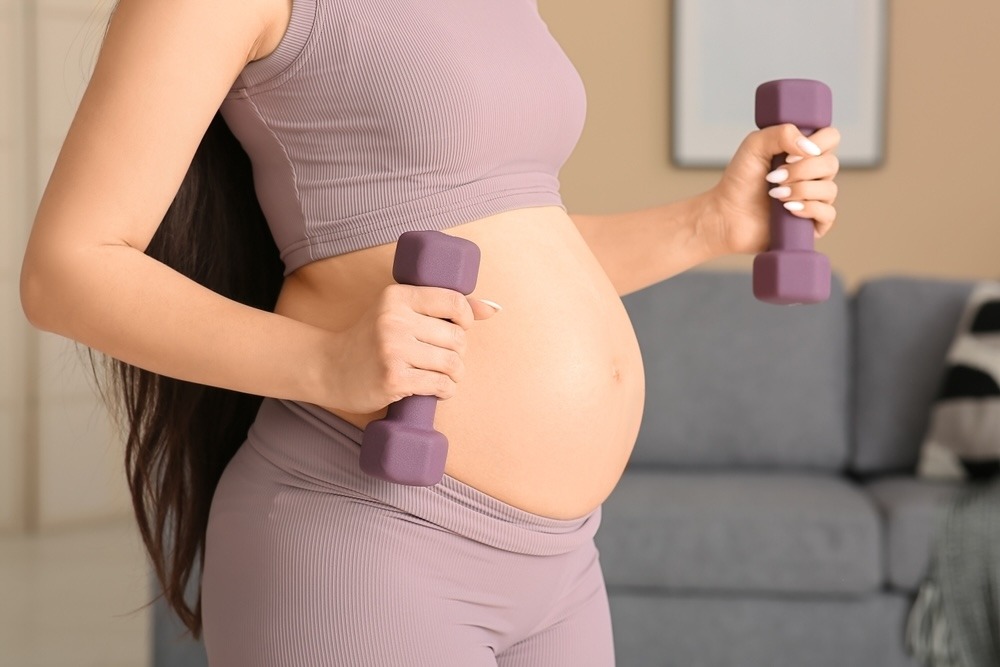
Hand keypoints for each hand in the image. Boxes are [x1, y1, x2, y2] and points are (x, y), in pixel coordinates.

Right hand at [319, 284, 500, 414]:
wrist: (328, 368)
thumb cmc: (370, 339)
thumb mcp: (399, 311)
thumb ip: (441, 307)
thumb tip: (493, 309)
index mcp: (398, 296)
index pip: (453, 302)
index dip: (466, 318)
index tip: (459, 329)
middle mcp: (394, 319)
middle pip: (456, 338)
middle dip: (458, 353)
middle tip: (445, 359)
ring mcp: (392, 349)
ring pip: (452, 363)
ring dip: (454, 375)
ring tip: (442, 377)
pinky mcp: (393, 378)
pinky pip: (439, 385)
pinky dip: (445, 391)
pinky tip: (437, 390)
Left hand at [704, 124, 840, 254]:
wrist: (726, 214)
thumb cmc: (739, 180)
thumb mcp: (755, 145)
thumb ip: (782, 133)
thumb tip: (810, 148)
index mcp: (804, 153)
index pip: (831, 138)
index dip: (817, 143)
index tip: (790, 155)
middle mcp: (813, 175)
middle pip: (831, 164)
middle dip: (802, 170)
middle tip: (774, 177)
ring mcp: (814, 200)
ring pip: (829, 190)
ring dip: (801, 190)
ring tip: (775, 195)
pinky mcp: (812, 224)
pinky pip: (828, 213)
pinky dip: (809, 209)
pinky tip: (788, 209)